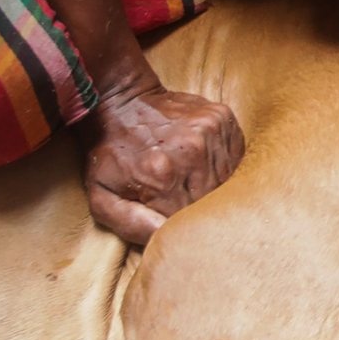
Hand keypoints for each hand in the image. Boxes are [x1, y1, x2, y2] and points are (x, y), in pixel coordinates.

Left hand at [78, 82, 244, 244]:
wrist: (121, 100)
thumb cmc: (109, 152)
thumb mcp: (102, 196)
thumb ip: (130, 224)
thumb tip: (162, 239)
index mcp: (161, 175)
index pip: (187, 217)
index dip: (181, 222)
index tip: (170, 215)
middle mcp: (191, 151)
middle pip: (212, 197)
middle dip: (199, 203)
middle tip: (182, 198)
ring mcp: (210, 131)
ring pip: (228, 176)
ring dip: (214, 183)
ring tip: (193, 178)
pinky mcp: (222, 117)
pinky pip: (236, 154)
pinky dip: (225, 163)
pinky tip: (205, 161)